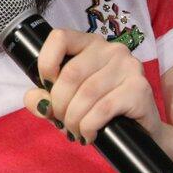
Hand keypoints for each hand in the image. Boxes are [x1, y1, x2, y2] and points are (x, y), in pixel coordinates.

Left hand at [21, 28, 162, 143]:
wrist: (141, 131)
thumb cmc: (102, 112)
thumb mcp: (68, 103)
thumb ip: (46, 98)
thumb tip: (32, 99)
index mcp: (90, 44)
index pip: (60, 38)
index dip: (46, 64)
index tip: (46, 87)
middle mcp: (111, 49)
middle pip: (71, 73)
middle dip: (59, 104)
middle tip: (61, 121)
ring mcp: (128, 66)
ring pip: (86, 93)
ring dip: (73, 119)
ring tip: (74, 132)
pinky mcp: (140, 88)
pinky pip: (103, 108)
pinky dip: (89, 126)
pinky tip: (89, 135)